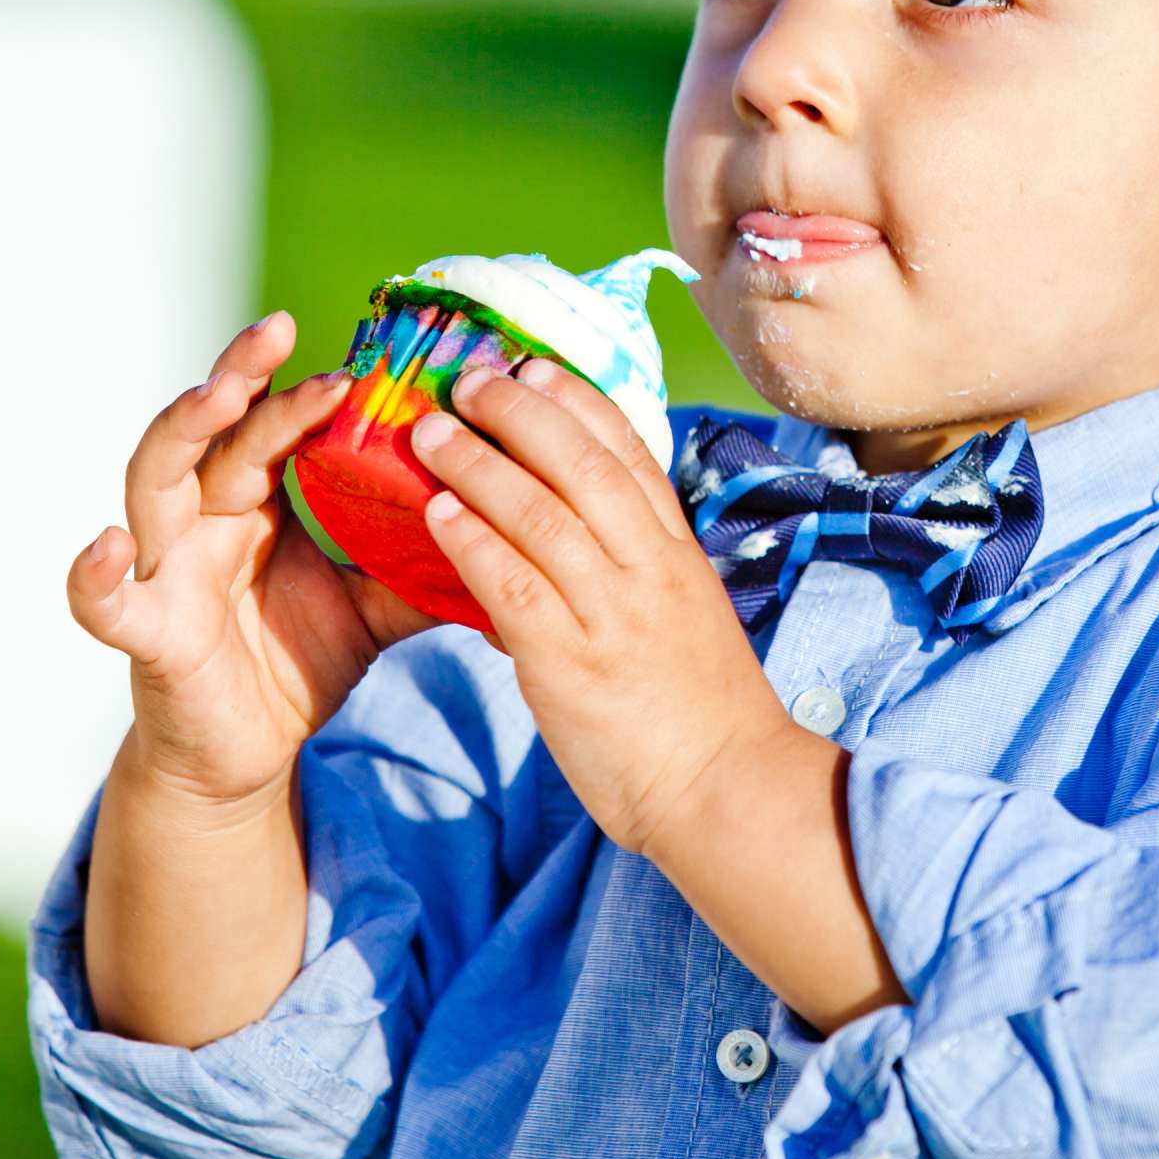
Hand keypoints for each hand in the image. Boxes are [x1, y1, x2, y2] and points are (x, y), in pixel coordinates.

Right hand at [67, 312, 433, 809]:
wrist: (243, 756)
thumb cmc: (295, 665)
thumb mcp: (375, 610)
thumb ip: (425, 567)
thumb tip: (509, 529)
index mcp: (257, 502)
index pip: (275, 424)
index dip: (306, 387)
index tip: (359, 354)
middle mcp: (204, 518)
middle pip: (213, 429)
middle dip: (241, 375)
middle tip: (277, 328)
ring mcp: (168, 569)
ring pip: (154, 480)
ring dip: (181, 431)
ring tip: (218, 395)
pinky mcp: (148, 635)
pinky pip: (105, 603)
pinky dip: (95, 575)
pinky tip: (111, 545)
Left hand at [410, 360, 790, 854]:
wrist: (726, 790)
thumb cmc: (697, 712)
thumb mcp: (680, 618)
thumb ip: (626, 574)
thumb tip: (554, 544)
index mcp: (676, 554)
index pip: (629, 455)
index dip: (578, 404)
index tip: (536, 368)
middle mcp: (649, 570)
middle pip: (583, 466)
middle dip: (522, 413)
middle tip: (470, 379)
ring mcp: (613, 614)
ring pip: (541, 514)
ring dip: (480, 465)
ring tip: (431, 433)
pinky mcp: (573, 664)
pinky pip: (514, 587)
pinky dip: (473, 542)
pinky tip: (436, 513)